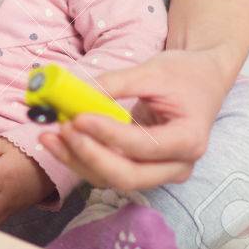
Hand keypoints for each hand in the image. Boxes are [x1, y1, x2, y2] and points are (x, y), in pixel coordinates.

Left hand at [39, 49, 227, 190]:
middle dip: (89, 156)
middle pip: (128, 176)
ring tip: (48, 135)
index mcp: (189, 140)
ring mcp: (157, 170)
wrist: (200, 81)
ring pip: (112, 178)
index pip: (144, 146)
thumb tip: (77, 92)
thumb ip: (116, 83)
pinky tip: (57, 139)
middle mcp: (176, 165)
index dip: (109, 134)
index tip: (79, 117)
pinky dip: (80, 156)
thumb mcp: (152, 70)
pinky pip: (106, 169)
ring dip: (77, 160)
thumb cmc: (183, 74)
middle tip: (61, 130)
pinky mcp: (139, 166)